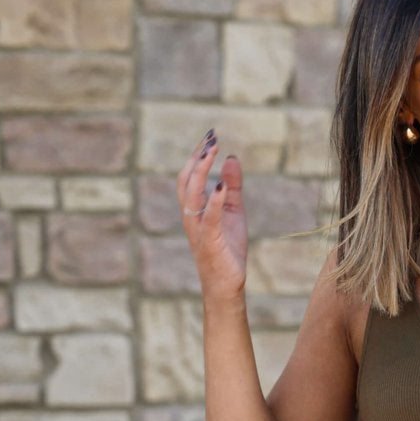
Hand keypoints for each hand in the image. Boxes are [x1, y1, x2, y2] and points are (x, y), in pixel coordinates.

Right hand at [177, 129, 247, 303]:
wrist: (225, 283)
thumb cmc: (227, 248)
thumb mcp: (232, 211)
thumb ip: (232, 186)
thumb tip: (232, 158)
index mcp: (193, 207)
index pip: (190, 175)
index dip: (198, 155)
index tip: (210, 136)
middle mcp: (190, 215)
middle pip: (186, 180)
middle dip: (197, 157)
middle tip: (211, 138)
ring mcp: (197, 227)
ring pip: (191, 194)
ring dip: (201, 171)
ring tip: (212, 152)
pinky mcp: (209, 240)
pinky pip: (209, 217)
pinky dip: (214, 200)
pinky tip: (221, 185)